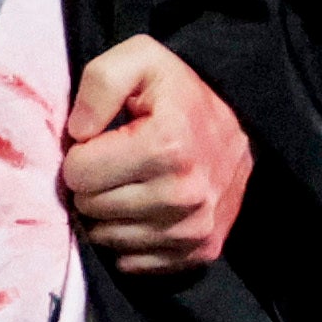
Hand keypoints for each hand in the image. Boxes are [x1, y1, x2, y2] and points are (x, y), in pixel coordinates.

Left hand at [59, 31, 252, 277]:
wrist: (243, 124)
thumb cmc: (178, 94)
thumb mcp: (139, 60)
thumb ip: (100, 82)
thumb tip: (77, 133)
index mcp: (166, 146)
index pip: (78, 173)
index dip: (81, 154)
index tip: (102, 142)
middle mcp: (185, 194)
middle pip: (90, 208)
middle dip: (93, 185)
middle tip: (116, 165)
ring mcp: (194, 229)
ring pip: (107, 239)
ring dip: (109, 214)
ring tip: (131, 185)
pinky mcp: (200, 252)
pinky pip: (132, 262)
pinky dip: (130, 240)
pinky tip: (145, 211)